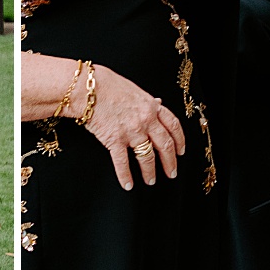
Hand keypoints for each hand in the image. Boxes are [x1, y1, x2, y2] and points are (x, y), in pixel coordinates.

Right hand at [83, 61, 184, 190]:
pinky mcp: (114, 140)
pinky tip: (128, 184)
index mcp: (152, 107)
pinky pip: (123, 163)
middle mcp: (145, 120)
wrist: (88, 87)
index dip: (180, 141)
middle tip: (171, 173)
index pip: (173, 126)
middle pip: (164, 145)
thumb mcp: (134, 90)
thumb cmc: (108, 85)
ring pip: (146, 157)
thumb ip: (148, 101)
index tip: (181, 151)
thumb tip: (159, 103)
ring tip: (151, 180)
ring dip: (150, 172)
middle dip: (170, 162)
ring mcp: (131, 131)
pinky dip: (125, 176)